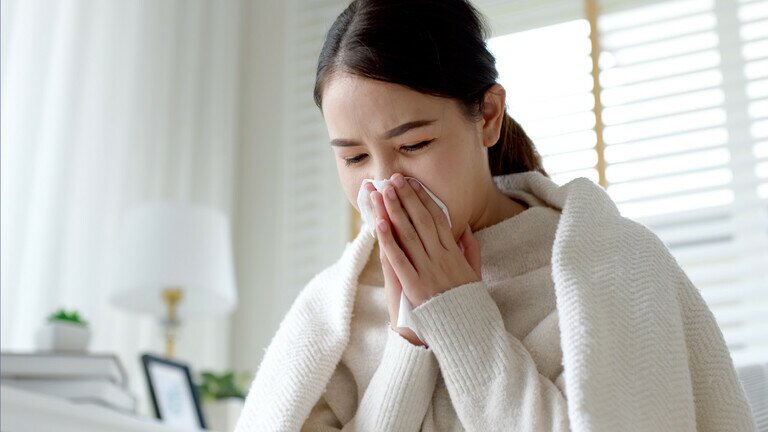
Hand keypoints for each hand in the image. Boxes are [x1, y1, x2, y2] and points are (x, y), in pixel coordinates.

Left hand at [366, 173, 481, 344]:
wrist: (468, 332)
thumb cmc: (469, 304)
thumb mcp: (475, 274)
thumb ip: (471, 251)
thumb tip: (465, 230)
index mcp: (454, 254)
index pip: (437, 219)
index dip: (423, 200)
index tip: (412, 184)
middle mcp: (441, 258)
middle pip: (420, 221)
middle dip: (406, 198)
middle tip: (393, 179)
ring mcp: (428, 271)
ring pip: (409, 235)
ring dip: (394, 212)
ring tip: (383, 193)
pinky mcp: (415, 287)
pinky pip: (400, 260)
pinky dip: (389, 241)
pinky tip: (380, 224)